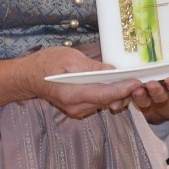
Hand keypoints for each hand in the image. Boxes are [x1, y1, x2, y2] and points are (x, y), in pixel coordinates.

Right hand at [27, 46, 142, 118]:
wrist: (28, 77)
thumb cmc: (46, 63)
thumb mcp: (69, 58)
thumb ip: (92, 67)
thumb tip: (113, 72)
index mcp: (73, 93)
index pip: (104, 94)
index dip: (123, 89)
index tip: (137, 82)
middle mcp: (76, 107)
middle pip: (108, 101)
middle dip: (125, 91)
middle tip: (140, 78)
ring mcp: (77, 110)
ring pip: (105, 103)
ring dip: (118, 93)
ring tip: (130, 80)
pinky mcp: (79, 109)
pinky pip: (99, 102)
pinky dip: (109, 94)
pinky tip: (115, 84)